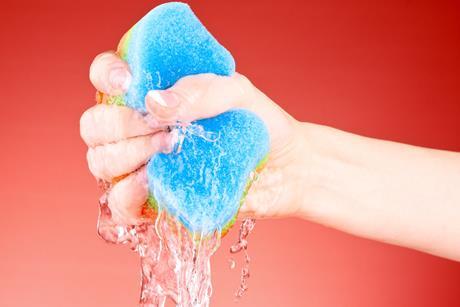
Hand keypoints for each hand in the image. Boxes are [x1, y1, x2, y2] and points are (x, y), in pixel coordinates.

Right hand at [80, 51, 304, 223]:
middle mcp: (143, 129)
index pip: (108, 78)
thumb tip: (156, 102)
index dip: (106, 76)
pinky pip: (120, 205)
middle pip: (95, 126)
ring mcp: (146, 165)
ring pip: (102, 162)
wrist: (287, 168)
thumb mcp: (238, 93)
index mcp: (157, 94)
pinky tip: (151, 183)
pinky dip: (127, 195)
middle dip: (119, 125)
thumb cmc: (261, 125)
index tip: (129, 83)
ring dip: (127, 156)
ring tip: (170, 149)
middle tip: (160, 127)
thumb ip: (201, 91)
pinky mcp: (157, 199)